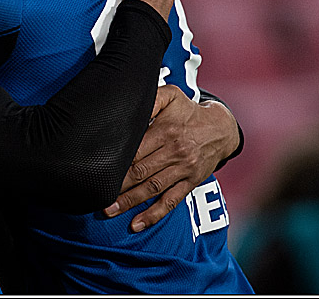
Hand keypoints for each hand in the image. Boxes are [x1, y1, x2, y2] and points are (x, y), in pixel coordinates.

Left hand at [104, 84, 240, 229]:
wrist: (222, 128)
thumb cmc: (188, 111)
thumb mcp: (171, 95)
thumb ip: (150, 99)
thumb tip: (130, 107)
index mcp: (165, 131)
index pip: (135, 150)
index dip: (116, 161)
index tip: (97, 168)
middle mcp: (175, 152)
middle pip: (140, 171)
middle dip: (117, 185)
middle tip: (96, 195)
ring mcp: (183, 169)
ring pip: (152, 188)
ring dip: (129, 202)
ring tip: (108, 210)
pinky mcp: (190, 183)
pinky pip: (170, 201)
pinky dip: (153, 214)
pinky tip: (137, 224)